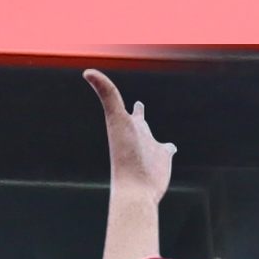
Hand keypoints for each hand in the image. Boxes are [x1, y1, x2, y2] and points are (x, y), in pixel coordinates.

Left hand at [85, 67, 173, 206]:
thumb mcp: (116, 118)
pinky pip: (168, 150)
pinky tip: (171, 148)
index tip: (108, 88)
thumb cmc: (125, 154)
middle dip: (138, 112)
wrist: (136, 187)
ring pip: (152, 136)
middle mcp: (137, 134)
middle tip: (138, 105)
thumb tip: (87, 71)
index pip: (119, 105)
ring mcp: (150, 146)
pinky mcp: (163, 158)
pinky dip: (170, 148)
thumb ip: (107, 93)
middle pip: (137, 120)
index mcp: (126, 124)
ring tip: (152, 131)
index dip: (112, 93)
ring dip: (152, 132)